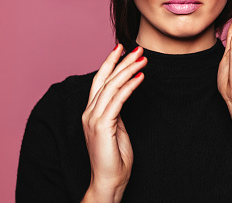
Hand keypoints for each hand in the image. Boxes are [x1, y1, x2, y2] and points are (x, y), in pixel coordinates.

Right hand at [81, 45, 146, 201]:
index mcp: (91, 113)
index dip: (110, 63)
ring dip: (128, 70)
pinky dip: (129, 87)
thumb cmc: (114, 160)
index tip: (121, 48)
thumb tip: (123, 98)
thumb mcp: (117, 130)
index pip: (99, 82)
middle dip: (121, 61)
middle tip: (137, 48)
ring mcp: (93, 119)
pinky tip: (140, 77)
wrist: (108, 182)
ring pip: (111, 87)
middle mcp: (89, 113)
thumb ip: (116, 114)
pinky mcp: (101, 126)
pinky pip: (118, 101)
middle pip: (105, 80)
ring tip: (143, 58)